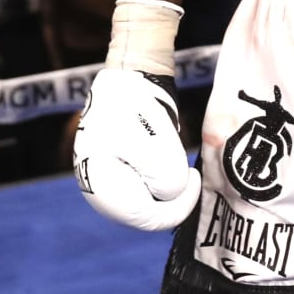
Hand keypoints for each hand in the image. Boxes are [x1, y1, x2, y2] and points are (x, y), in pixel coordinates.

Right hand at [72, 67, 199, 230]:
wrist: (127, 76)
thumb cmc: (137, 108)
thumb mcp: (156, 146)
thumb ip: (166, 179)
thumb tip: (172, 194)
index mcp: (102, 188)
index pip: (148, 218)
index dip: (178, 205)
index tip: (193, 179)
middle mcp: (100, 190)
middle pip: (147, 211)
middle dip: (172, 194)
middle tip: (188, 169)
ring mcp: (108, 180)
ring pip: (148, 198)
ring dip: (166, 182)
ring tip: (171, 153)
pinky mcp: (118, 170)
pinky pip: (144, 185)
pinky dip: (159, 174)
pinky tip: (163, 152)